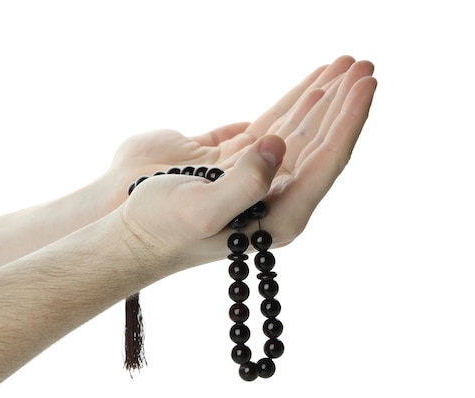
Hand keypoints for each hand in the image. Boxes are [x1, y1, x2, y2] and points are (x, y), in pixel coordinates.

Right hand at [119, 57, 376, 270]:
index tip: (364, 84)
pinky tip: (311, 90)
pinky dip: (293, 106)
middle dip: (343, 102)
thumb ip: (245, 183)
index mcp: (278, 217)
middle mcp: (276, 200)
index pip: (326, 162)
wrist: (129, 235)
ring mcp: (258, 181)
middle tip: (364, 64)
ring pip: (301, 133)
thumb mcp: (200, 212)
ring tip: (346, 66)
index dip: (348, 121)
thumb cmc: (159, 230)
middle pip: (320, 143)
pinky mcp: (237, 166)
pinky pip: (274, 130)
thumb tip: (278, 147)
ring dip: (323, 99)